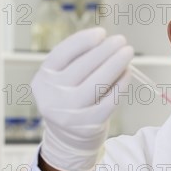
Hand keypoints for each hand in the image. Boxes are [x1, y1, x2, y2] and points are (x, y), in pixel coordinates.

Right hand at [31, 28, 132, 170]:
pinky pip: (110, 99)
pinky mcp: (89, 124)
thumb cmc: (69, 99)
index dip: (84, 40)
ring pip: (98, 82)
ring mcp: (71, 112)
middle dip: (105, 50)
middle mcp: (53, 96)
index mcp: (43, 79)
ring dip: (116, 64)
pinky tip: (127, 73)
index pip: (63, 54)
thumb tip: (105, 42)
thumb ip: (76, 61)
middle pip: (83, 66)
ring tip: (127, 52)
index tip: (101, 33)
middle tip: (121, 40)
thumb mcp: (61, 80)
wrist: (68, 138)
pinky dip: (121, 84)